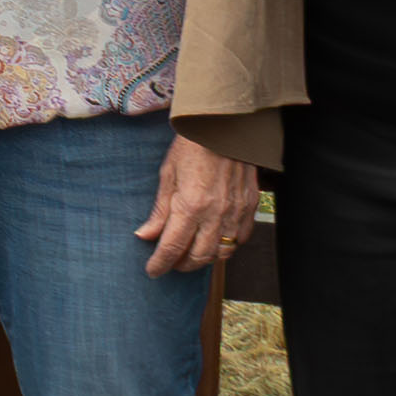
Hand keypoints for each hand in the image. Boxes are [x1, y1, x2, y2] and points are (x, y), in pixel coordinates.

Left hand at [141, 130, 262, 275]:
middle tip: (170, 262)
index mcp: (191, 205)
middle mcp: (216, 213)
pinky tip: (215, 240)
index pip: (173, 247)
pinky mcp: (250, 205)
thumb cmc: (192, 146)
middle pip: (199, 257)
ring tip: (190, 254)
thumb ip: (160, 210)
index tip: (152, 270)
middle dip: (182, 265)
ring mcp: (236, 211)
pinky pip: (240, 238)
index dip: (160, 263)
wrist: (224, 125)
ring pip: (222, 252)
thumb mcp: (167, 175)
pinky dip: (227, 245)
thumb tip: (145, 235)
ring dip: (205, 259)